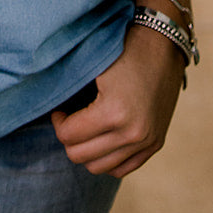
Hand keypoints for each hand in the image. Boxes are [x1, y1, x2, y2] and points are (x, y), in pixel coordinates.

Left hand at [51, 26, 184, 178]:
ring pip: (99, 167)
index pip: (68, 136)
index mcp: (114, 112)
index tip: (60, 109)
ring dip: (87, 150)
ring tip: (86, 128)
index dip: (58, 122)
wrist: (164, 44)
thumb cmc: (123, 48)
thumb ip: (70, 90)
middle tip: (70, 119)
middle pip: (80, 157)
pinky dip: (107, 158)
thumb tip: (48, 109)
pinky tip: (103, 138)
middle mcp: (133, 133)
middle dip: (69, 138)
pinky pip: (121, 169)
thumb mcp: (93, 65)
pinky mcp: (156, 144)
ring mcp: (147, 141)